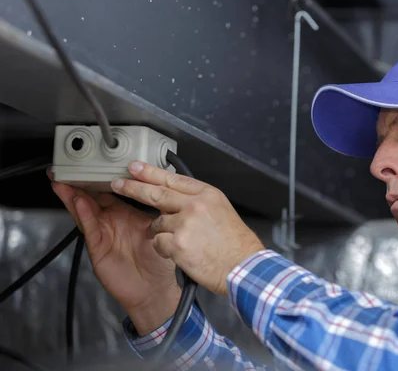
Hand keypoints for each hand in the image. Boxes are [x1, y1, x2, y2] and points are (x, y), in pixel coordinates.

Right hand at [50, 173, 181, 334]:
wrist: (153, 289)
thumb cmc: (157, 262)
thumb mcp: (158, 229)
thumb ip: (154, 209)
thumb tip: (160, 186)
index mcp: (127, 214)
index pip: (112, 192)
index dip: (103, 178)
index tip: (96, 162)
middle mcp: (113, 221)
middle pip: (93, 198)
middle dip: (80, 183)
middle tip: (69, 168)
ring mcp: (103, 233)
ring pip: (85, 210)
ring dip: (74, 196)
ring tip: (65, 182)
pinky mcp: (97, 247)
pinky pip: (90, 227)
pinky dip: (83, 214)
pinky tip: (78, 203)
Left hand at [110, 161, 264, 295]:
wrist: (242, 266)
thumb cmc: (235, 243)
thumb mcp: (222, 210)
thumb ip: (198, 201)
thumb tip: (175, 198)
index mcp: (207, 194)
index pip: (173, 179)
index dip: (151, 172)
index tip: (136, 167)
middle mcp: (195, 205)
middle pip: (157, 193)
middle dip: (134, 187)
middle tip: (118, 183)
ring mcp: (185, 224)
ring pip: (157, 223)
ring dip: (161, 232)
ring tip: (180, 241)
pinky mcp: (177, 243)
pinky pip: (158, 242)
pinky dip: (164, 249)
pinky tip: (180, 253)